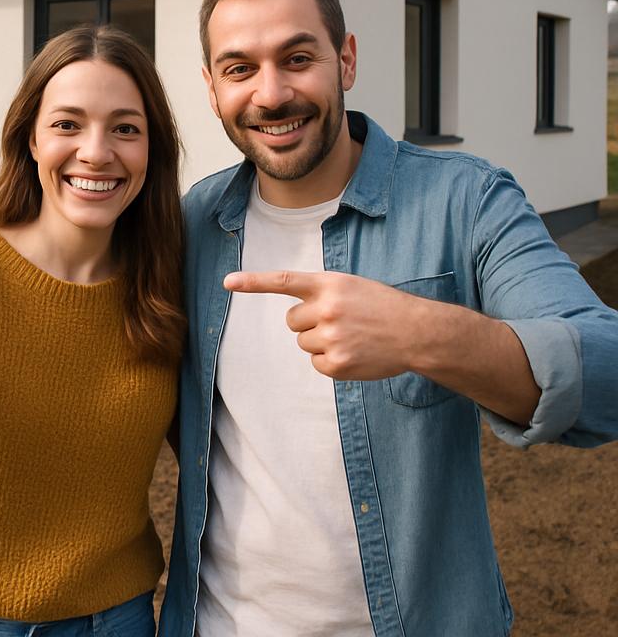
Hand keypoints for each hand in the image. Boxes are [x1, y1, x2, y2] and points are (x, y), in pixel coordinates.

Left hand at [224, 269, 420, 380]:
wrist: (416, 331)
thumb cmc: (381, 306)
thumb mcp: (350, 287)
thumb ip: (321, 294)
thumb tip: (296, 317)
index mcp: (328, 284)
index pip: (283, 281)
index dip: (253, 282)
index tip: (228, 282)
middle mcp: (326, 309)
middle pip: (292, 321)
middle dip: (309, 323)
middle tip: (339, 321)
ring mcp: (331, 337)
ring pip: (303, 343)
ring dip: (320, 342)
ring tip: (351, 336)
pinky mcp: (338, 363)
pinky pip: (316, 363)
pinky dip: (330, 361)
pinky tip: (353, 353)